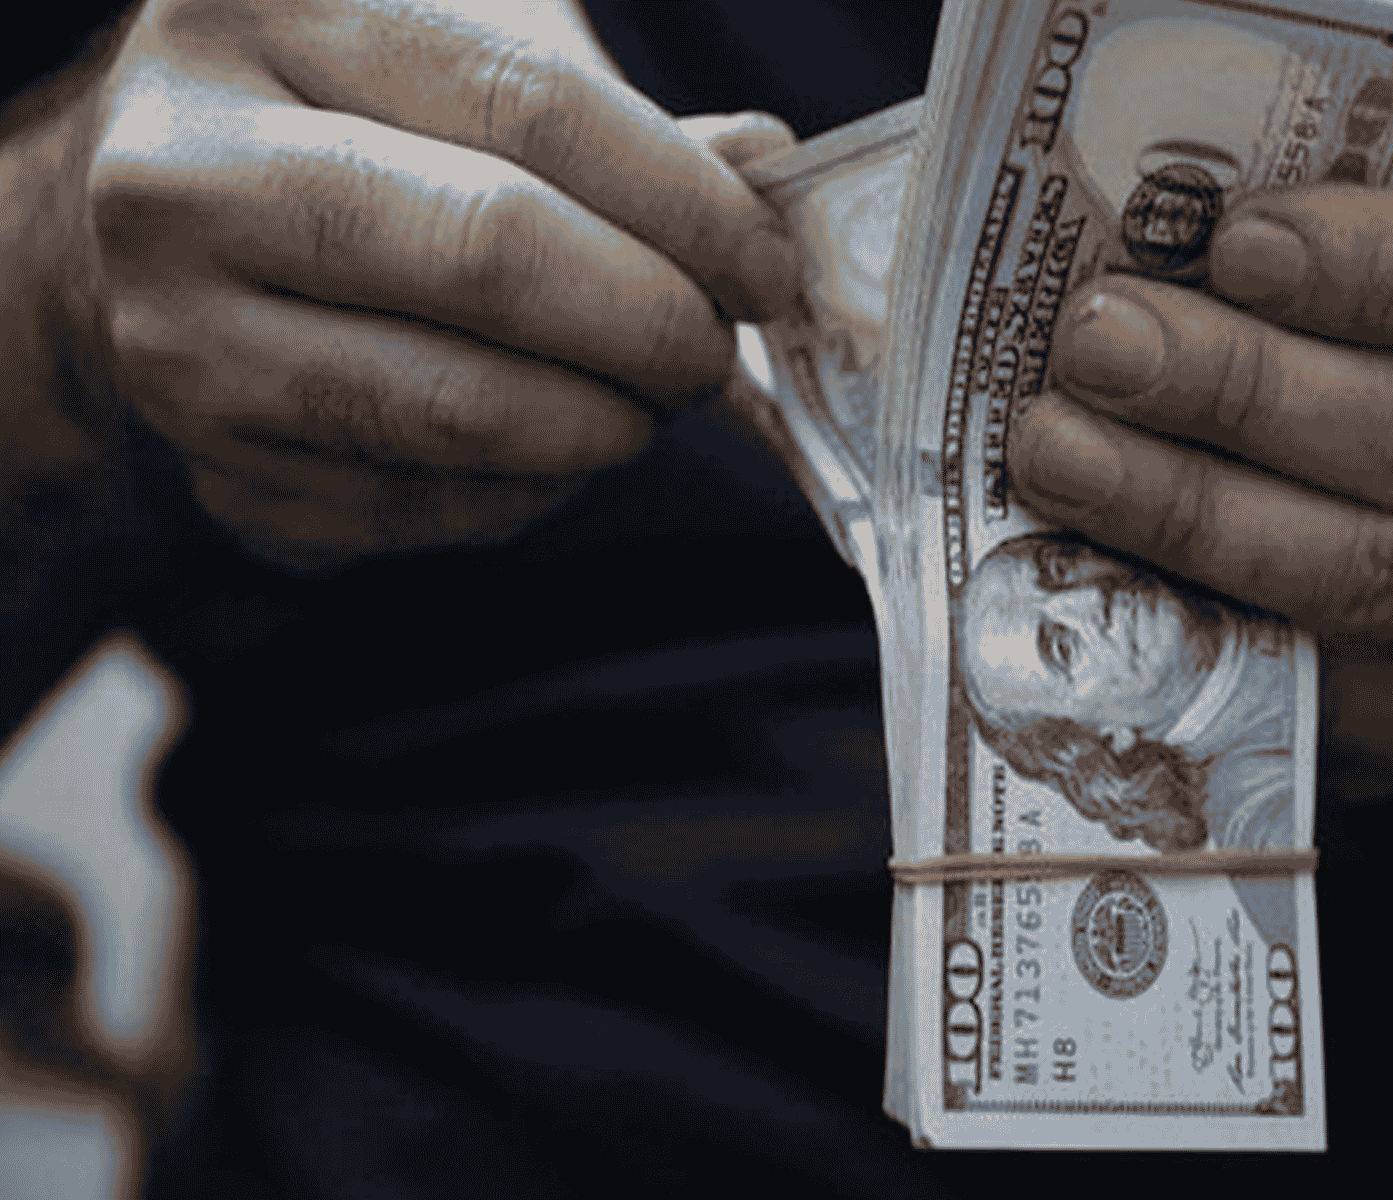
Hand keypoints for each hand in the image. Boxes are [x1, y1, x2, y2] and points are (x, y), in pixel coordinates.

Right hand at [60, 0, 799, 569]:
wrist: (166, 226)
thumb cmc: (357, 131)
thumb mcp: (471, 66)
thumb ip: (619, 122)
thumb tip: (768, 168)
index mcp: (269, 8)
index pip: (529, 108)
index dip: (685, 205)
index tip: (768, 270)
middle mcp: (183, 166)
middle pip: (489, 255)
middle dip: (650, 323)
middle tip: (711, 352)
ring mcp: (173, 328)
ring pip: (452, 408)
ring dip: (598, 425)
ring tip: (646, 402)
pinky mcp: (202, 460)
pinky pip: (416, 505)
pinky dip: (524, 492)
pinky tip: (552, 451)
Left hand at [1010, 161, 1392, 799]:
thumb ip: (1314, 258)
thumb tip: (1139, 266)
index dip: (1374, 269)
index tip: (1234, 244)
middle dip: (1239, 391)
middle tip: (1097, 347)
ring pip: (1365, 573)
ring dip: (1191, 512)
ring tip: (1059, 453)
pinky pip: (1313, 679)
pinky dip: (1192, 618)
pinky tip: (1091, 568)